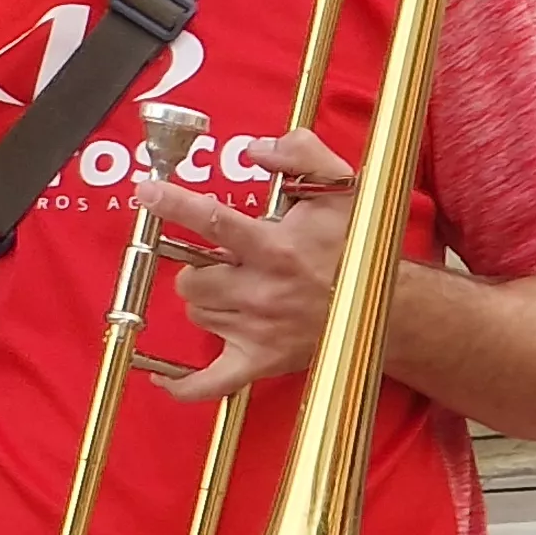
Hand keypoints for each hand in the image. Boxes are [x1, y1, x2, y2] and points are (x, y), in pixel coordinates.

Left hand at [139, 130, 360, 404]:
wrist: (390, 307)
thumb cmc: (356, 245)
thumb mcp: (339, 187)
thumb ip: (300, 154)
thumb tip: (256, 150)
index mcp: (275, 248)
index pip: (211, 221)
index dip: (172, 204)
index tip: (145, 191)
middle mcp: (262, 292)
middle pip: (191, 278)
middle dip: (196, 266)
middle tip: (219, 260)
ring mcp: (258, 331)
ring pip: (197, 313)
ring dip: (204, 299)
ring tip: (232, 288)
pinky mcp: (261, 362)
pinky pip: (210, 383)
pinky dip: (183, 384)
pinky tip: (160, 378)